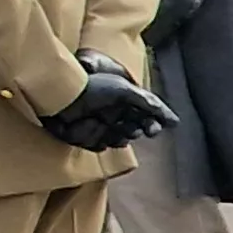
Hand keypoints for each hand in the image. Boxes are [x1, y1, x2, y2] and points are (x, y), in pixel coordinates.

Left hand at [40, 52, 178, 151]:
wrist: (58, 93)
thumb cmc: (91, 87)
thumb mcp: (125, 91)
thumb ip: (150, 104)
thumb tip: (175, 122)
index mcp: (124, 103)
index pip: (146, 120)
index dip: (151, 126)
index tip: (152, 130)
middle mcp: (113, 115)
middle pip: (132, 133)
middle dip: (131, 131)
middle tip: (127, 128)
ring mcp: (97, 126)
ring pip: (115, 141)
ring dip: (112, 135)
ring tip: (102, 124)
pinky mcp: (82, 136)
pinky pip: (95, 145)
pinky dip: (93, 137)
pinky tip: (88, 126)